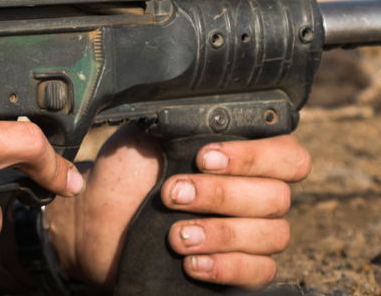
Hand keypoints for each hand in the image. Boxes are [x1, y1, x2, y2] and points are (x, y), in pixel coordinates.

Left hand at [45, 127, 310, 289]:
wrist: (94, 218)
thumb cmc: (124, 173)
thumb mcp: (144, 138)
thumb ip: (177, 123)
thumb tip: (194, 109)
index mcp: (243, 156)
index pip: (286, 155)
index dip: (255, 157)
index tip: (205, 158)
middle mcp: (256, 194)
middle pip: (275, 197)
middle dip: (221, 195)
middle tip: (173, 194)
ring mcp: (252, 234)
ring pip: (272, 235)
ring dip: (222, 234)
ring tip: (176, 236)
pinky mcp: (239, 270)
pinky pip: (259, 272)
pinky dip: (227, 267)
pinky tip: (191, 263)